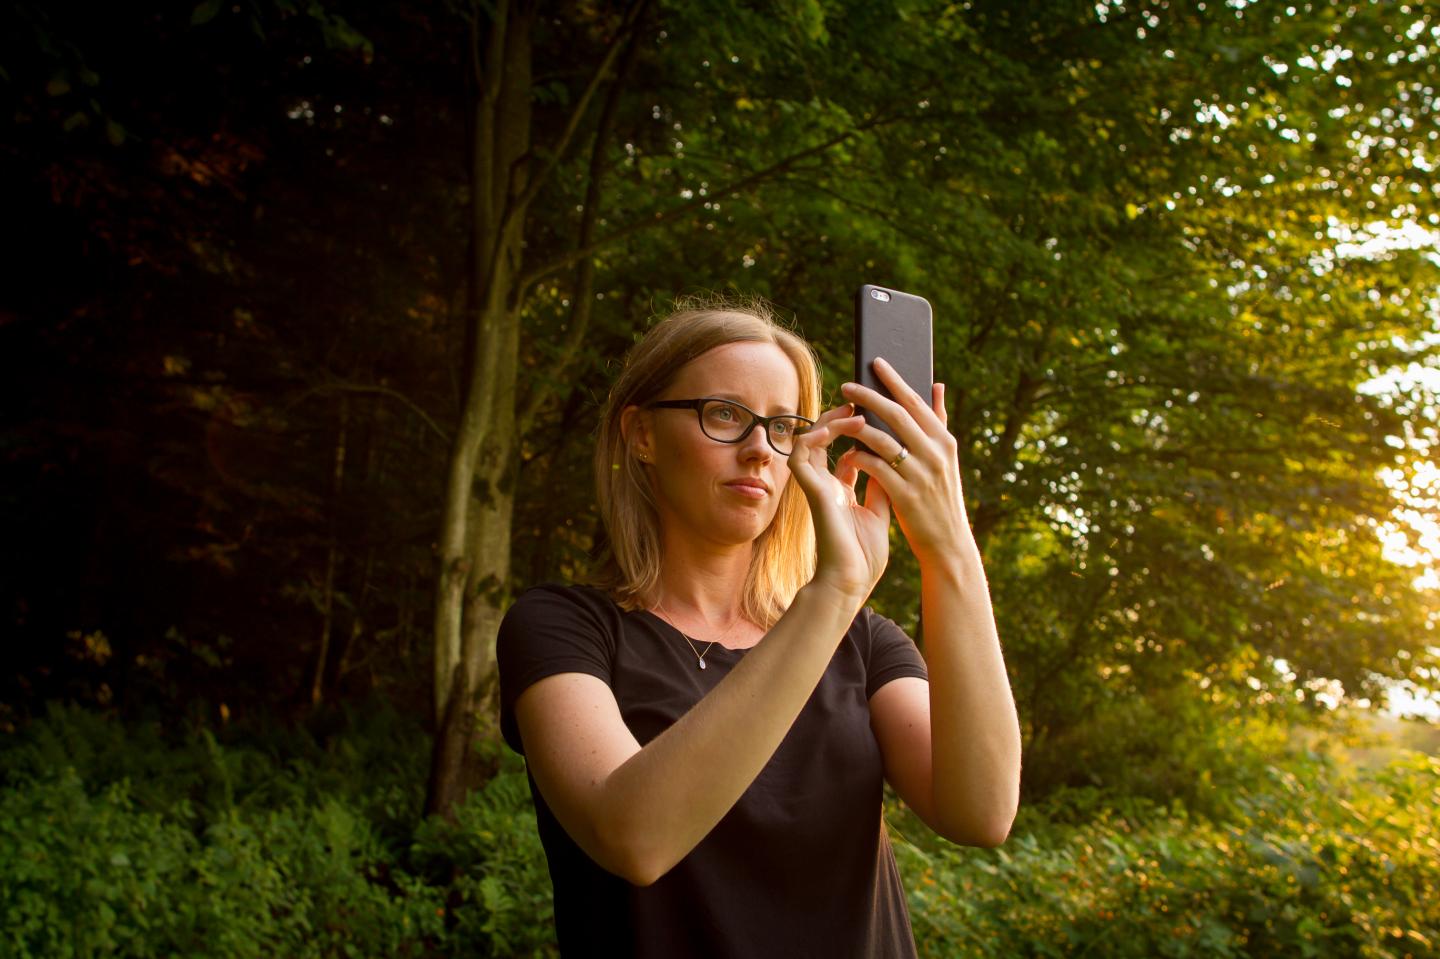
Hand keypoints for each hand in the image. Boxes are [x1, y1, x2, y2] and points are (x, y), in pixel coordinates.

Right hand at [786, 403, 891, 600]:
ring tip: (853, 412)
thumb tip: (894, 457)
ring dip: (830, 423)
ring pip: (811, 441)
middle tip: (862, 402)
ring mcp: (816, 487)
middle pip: (827, 440)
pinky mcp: (810, 492)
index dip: (857, 431)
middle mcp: (826, 484)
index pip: (845, 451)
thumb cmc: (864, 555)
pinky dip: (813, 438)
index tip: (875, 414)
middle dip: (843, 418)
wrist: (852, 581)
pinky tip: (832, 428)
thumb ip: (883, 482)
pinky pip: (801, 456)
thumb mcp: (882, 510)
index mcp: (842, 490)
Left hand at [835, 358, 973, 569]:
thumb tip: (936, 384)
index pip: (917, 403)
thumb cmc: (941, 497)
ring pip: (883, 440)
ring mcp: (921, 475)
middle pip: (897, 415)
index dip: (895, 380)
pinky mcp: (906, 496)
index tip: (876, 362)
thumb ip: (939, 422)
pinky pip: (876, 469)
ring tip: (839, 418)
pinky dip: (860, 458)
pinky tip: (847, 454)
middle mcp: (936, 454)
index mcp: (945, 442)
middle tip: (846, 384)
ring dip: (858, 426)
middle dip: (869, 396)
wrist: (947, 543)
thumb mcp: (946, 458)